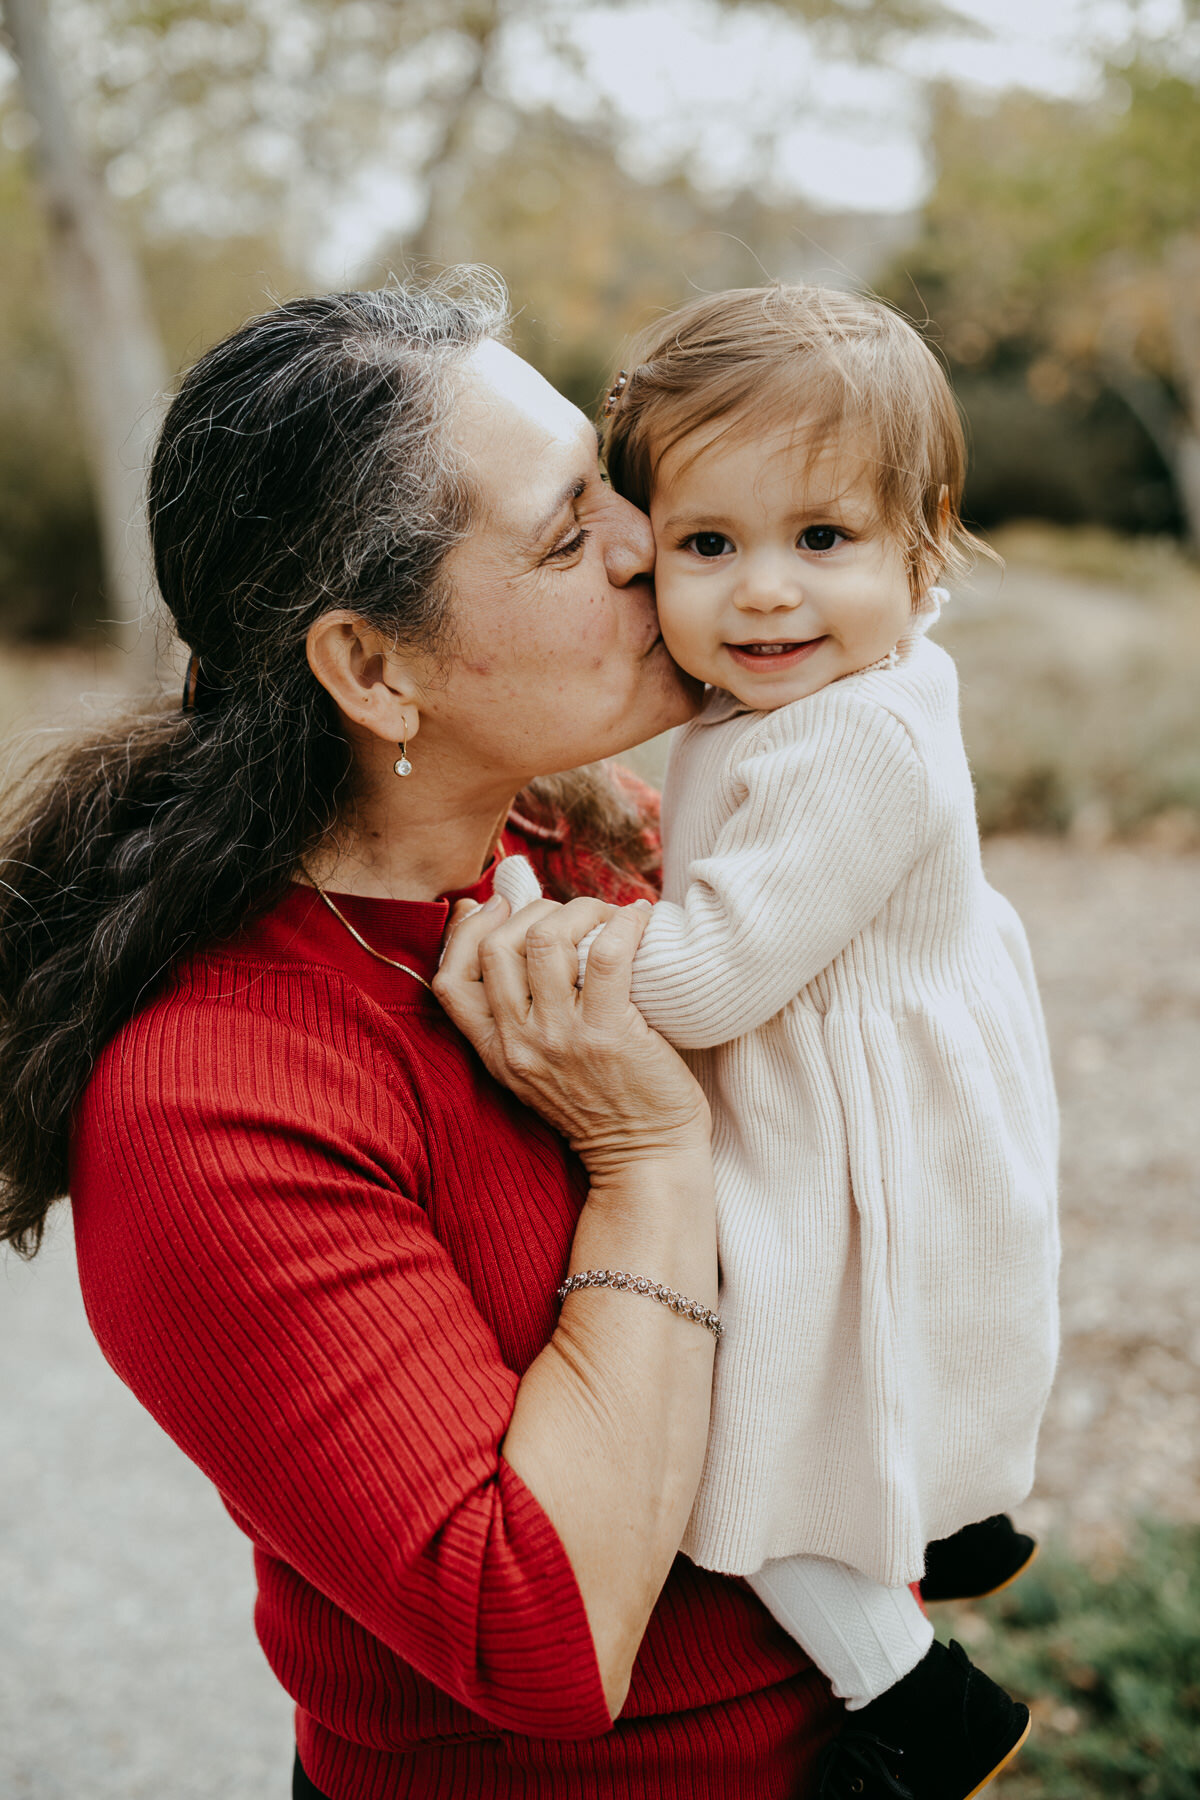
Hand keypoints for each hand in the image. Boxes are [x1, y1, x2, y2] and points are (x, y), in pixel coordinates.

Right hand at [433, 894, 709, 1176]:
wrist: (646, 1160)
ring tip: (610, 915)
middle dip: (533, 910)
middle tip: (573, 913)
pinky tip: (638, 921)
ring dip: (580, 910)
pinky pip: (606, 956)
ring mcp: (561, 1039)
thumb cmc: (604, 1106)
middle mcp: (519, 1044)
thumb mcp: (537, 1070)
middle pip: (496, 947)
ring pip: (544, 940)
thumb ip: (520, 1018)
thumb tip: (514, 942)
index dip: (466, 930)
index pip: (449, 980)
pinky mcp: (609, 1035)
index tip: (500, 906)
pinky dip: (624, 926)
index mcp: (496, 1052)